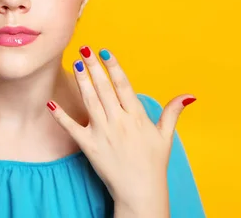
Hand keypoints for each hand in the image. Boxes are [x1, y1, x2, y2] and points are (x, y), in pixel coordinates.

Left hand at [46, 46, 195, 216]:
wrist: (141, 192)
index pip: (124, 86)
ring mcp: (103, 133)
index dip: (114, 67)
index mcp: (137, 117)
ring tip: (75, 64)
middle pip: (104, 89)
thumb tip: (189, 95)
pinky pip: (72, 128)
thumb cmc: (154, 164)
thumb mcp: (166, 137)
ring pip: (89, 101)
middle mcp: (119, 122)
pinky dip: (61, 115)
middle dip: (94, 67)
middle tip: (84, 49)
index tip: (105, 52)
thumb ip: (172, 112)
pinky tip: (51, 102)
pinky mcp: (89, 146)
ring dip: (81, 81)